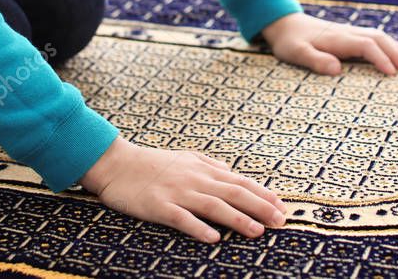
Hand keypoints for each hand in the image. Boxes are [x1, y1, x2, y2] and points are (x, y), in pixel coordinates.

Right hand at [78, 136, 286, 242]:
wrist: (116, 164)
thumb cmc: (152, 163)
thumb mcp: (185, 158)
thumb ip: (209, 165)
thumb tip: (231, 171)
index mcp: (203, 169)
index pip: (240, 181)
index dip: (263, 194)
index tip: (281, 206)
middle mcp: (195, 180)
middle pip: (234, 193)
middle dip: (260, 207)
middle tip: (280, 221)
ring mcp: (177, 193)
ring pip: (213, 206)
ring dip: (237, 219)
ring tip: (257, 231)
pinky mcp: (159, 206)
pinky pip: (181, 218)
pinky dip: (198, 228)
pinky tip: (213, 238)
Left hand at [260, 12, 397, 75]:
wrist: (284, 23)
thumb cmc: (289, 41)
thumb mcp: (295, 52)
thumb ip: (314, 60)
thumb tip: (337, 69)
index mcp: (336, 38)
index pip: (365, 45)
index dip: (380, 58)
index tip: (391, 73)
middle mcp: (346, 33)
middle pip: (378, 38)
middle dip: (395, 52)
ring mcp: (349, 32)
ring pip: (378, 36)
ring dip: (395, 48)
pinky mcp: (348, 35)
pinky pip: (374, 38)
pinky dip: (389, 45)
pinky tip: (397, 53)